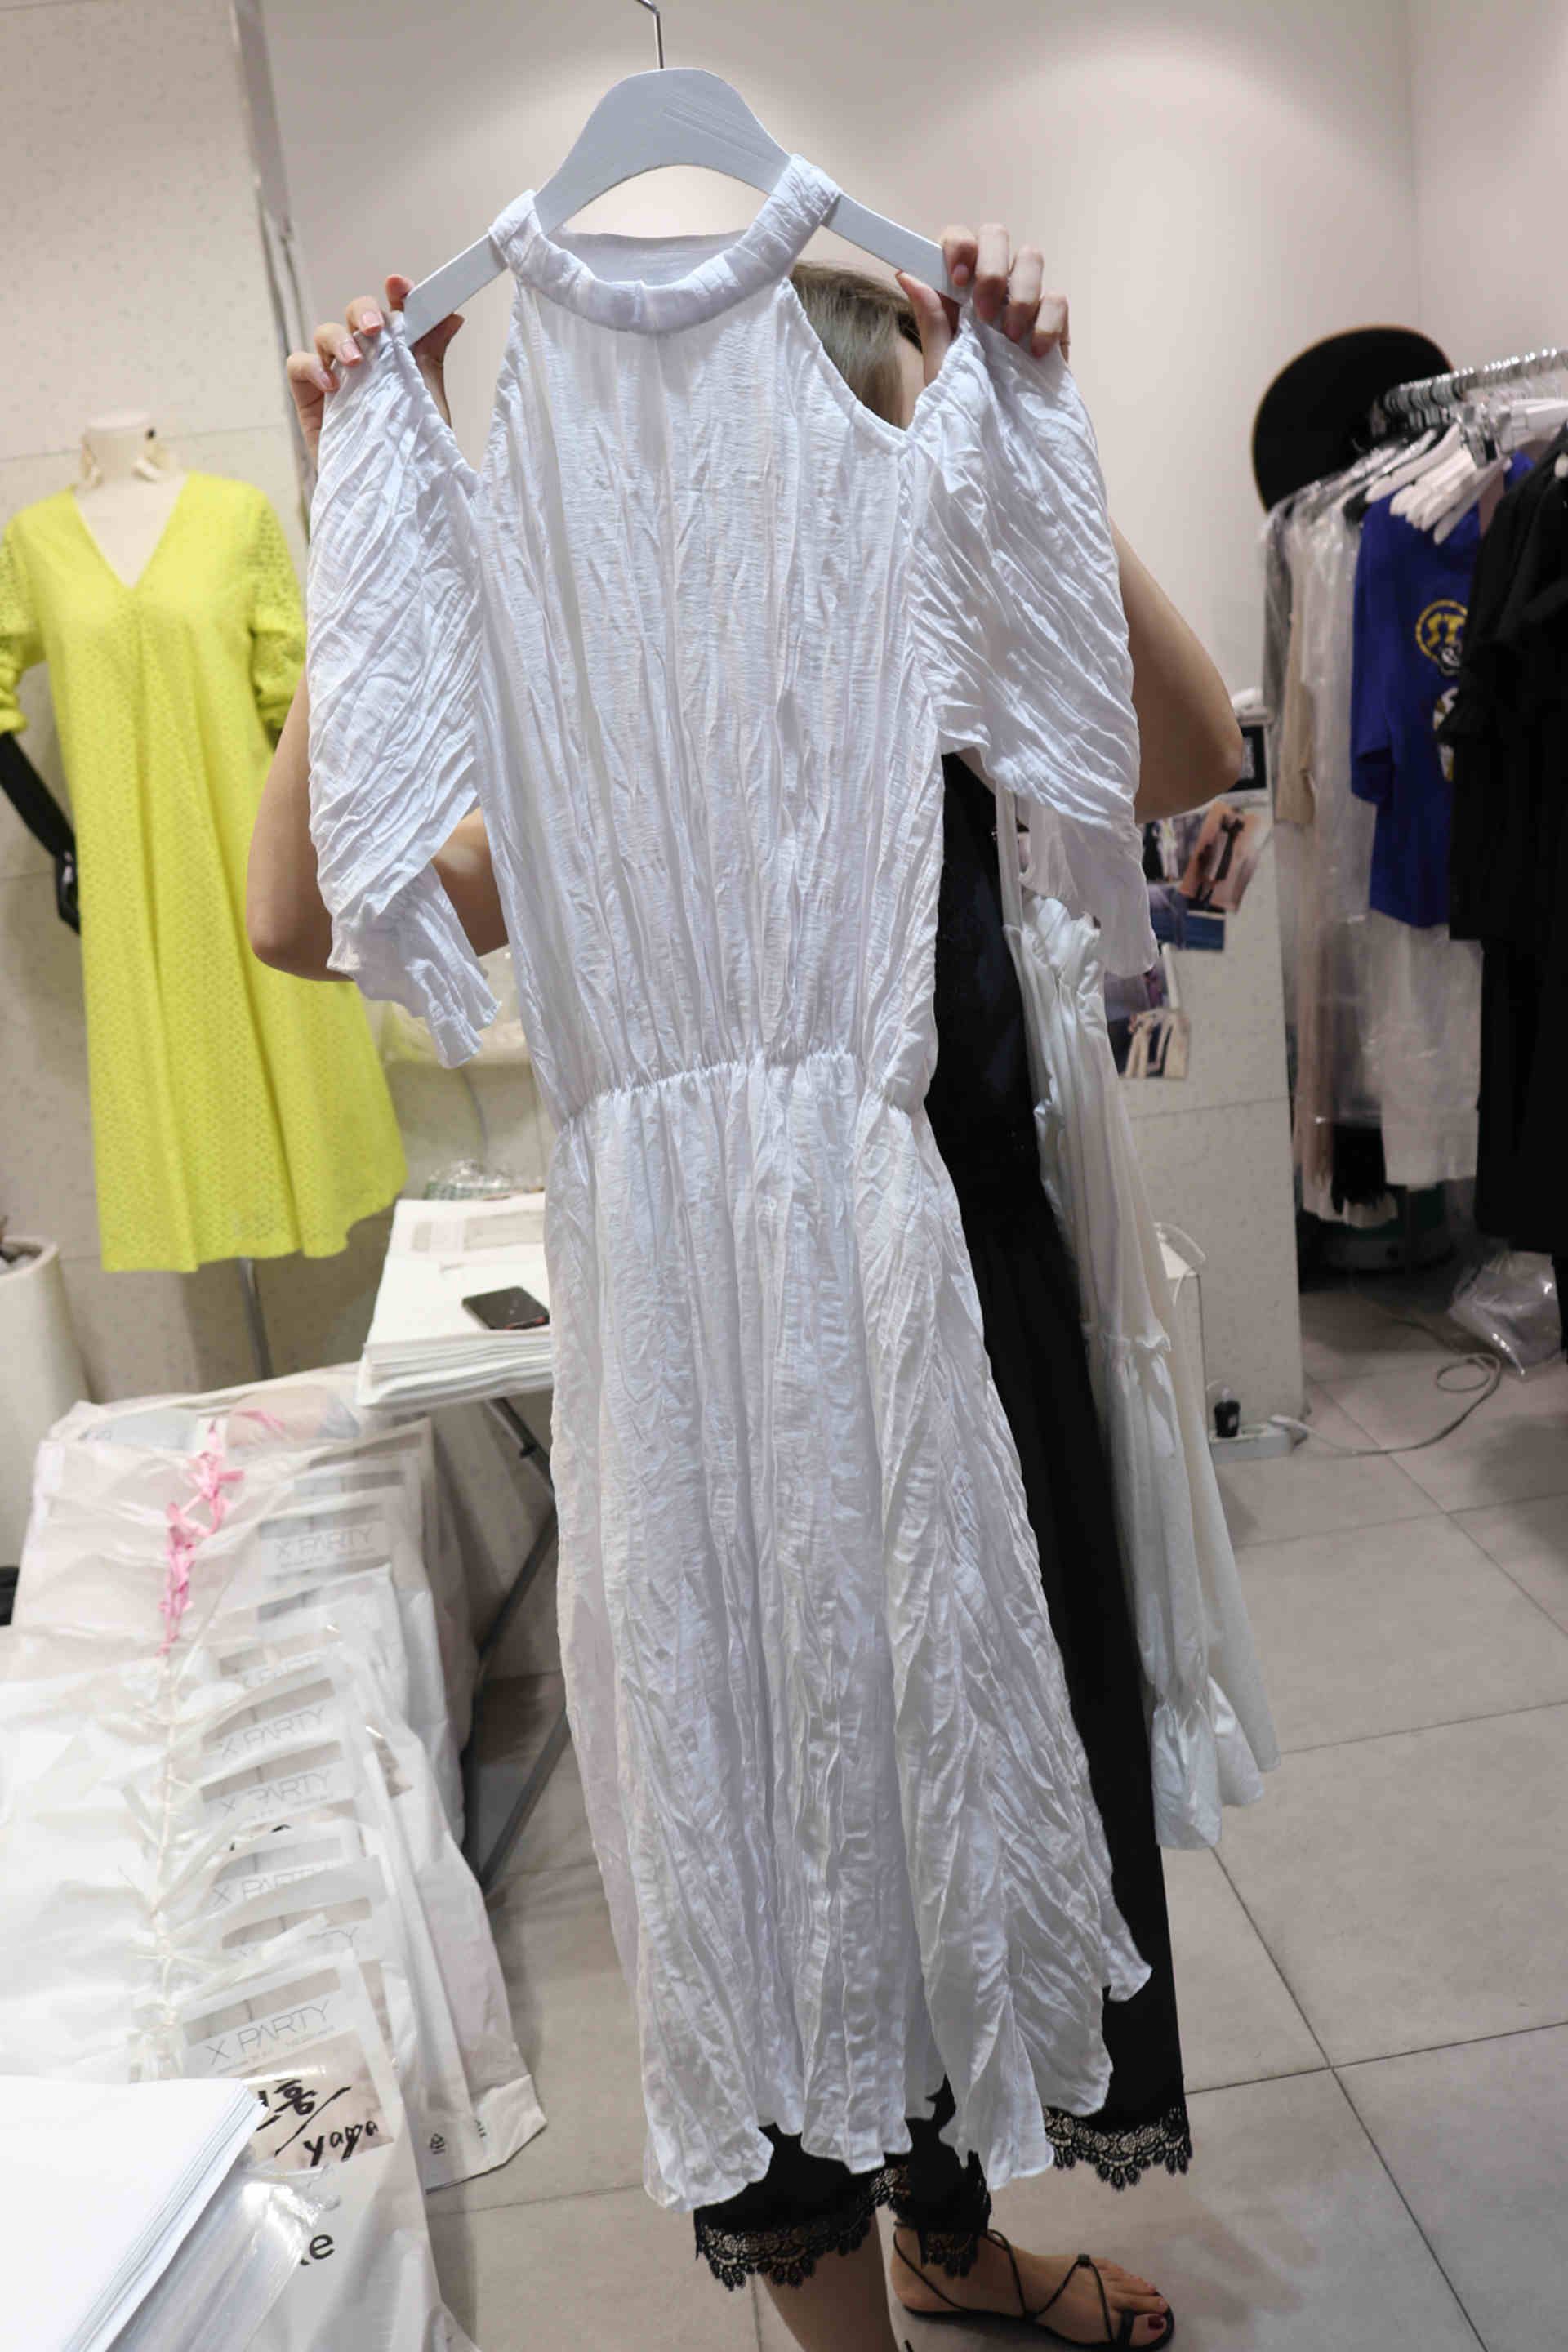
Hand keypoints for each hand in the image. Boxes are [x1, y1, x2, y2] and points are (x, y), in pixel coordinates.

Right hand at [285, 275, 465, 462]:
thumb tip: (453, 316)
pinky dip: (311, 366)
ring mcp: (336, 374)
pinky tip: (330, 385)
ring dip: (340, 339)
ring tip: (355, 362)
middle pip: (357, 315)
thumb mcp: (428, 401)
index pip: (395, 314)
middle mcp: (366, 359)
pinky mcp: (310, 395)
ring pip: (327, 333)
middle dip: (364, 312)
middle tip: (374, 328)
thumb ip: (431, 357)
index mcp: (397, 355)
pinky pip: (299, 364)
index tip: (398, 286)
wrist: (389, 495)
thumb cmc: (409, 450)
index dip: (397, 295)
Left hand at [896, 225, 1069, 388]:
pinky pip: (1057, 300)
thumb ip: (931, 320)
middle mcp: (991, 285)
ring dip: (1020, 294)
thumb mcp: (940, 365)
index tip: (957, 278)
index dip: (959, 246)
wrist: (997, 442)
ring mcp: (1024, 299)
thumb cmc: (964, 401)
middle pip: (997, 235)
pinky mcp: (1053, 321)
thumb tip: (908, 275)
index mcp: (958, 289)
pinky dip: (1046, 323)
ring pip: (1031, 257)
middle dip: (991, 267)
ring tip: (1009, 336)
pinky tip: (1033, 353)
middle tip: (985, 313)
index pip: (959, 239)